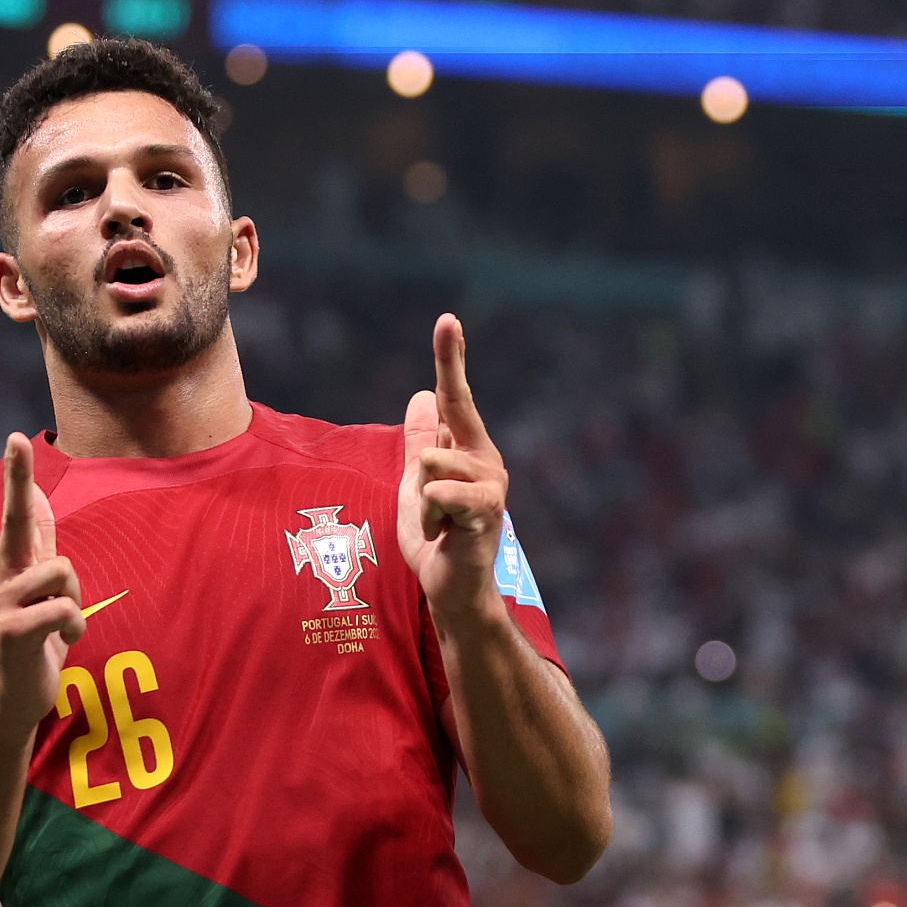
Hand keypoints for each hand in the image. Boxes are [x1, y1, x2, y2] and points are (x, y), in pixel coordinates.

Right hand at [0, 434, 84, 737]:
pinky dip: (73, 628)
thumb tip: (42, 501)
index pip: (17, 511)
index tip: (16, 436)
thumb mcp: (42, 591)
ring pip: (62, 571)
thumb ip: (40, 550)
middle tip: (16, 436)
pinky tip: (60, 643)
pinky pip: (62, 609)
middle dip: (19, 478)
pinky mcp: (11, 629)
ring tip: (62, 626)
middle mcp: (3, 575)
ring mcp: (3, 601)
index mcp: (15, 565)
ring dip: (75, 603)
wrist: (14, 699)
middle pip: (18, 518)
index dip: (18, 474)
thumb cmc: (35, 643)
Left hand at [398, 314, 509, 627]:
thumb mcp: (415, 483)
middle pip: (443, 422)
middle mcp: (486, 459)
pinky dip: (431, 514)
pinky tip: (446, 534)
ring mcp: (491, 484)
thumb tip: (421, 395)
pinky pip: (442, 493)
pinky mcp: (487, 511)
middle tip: (432, 506)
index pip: (454, 396)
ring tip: (438, 524)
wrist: (450, 587)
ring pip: (433, 463)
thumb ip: (419, 441)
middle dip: (422, 462)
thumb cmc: (437, 537)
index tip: (447, 319)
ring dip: (421, 501)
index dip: (450, 357)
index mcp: (466, 449)